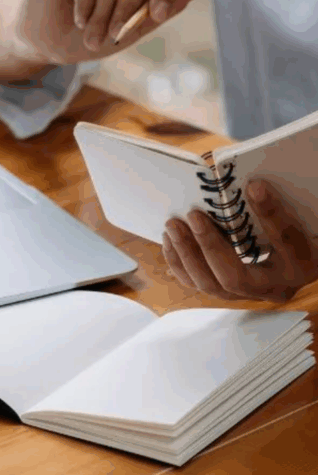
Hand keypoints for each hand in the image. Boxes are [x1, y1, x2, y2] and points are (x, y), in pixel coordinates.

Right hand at [19, 0, 204, 63]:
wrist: (46, 42)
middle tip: (117, 33)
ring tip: (92, 35)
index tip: (160, 15)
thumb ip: (161, 9)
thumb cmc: (89, 33)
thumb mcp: (131, 29)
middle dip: (131, 4)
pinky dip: (85, 6)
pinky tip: (78, 19)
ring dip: (103, 14)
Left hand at [162, 179, 317, 301]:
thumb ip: (272, 203)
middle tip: (194, 215)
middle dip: (210, 246)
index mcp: (303, 262)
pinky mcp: (227, 292)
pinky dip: (179, 262)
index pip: (288, 241)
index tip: (254, 185)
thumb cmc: (292, 227)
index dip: (271, 214)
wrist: (293, 258)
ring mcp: (249, 293)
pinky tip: (170, 239)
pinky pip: (197, 284)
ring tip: (173, 224)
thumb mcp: (295, 216)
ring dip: (187, 253)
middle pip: (236, 278)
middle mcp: (276, 286)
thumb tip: (249, 181)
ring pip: (212, 286)